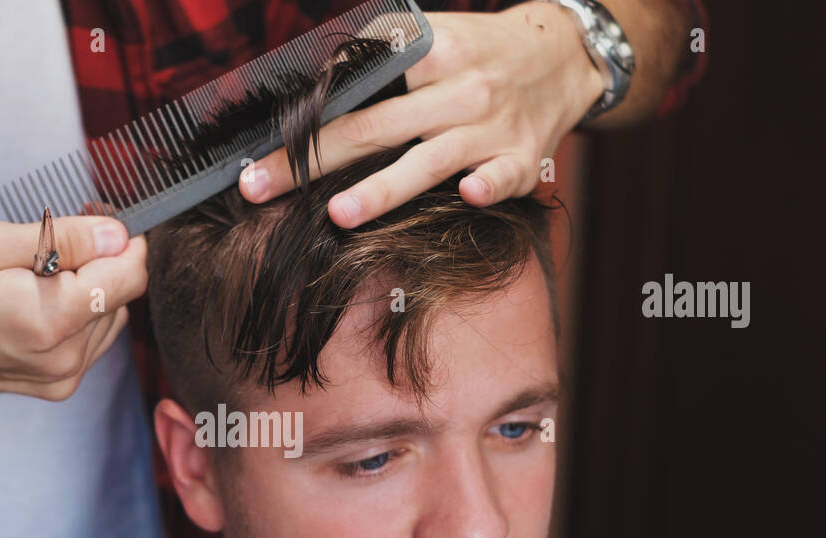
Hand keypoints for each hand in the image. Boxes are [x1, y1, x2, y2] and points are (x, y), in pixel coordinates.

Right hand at [0, 216, 145, 400]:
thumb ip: (59, 239)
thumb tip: (116, 235)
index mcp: (48, 320)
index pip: (130, 274)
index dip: (121, 236)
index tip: (94, 212)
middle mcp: (63, 357)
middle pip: (121, 295)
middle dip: (100, 258)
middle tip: (52, 235)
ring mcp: (60, 377)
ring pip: (109, 316)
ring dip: (88, 286)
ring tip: (36, 268)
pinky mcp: (54, 384)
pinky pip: (91, 339)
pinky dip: (77, 312)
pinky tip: (37, 297)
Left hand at [238, 2, 603, 223]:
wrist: (563, 56)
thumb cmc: (478, 53)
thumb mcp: (432, 36)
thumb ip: (377, 56)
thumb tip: (307, 80)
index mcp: (430, 53)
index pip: (359, 83)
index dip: (310, 113)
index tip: (263, 142)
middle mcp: (459, 89)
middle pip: (376, 126)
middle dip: (313, 159)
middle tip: (262, 185)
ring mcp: (491, 127)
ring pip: (428, 160)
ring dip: (383, 188)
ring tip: (338, 214)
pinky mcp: (522, 160)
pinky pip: (499, 177)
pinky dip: (485, 186)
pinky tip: (467, 195)